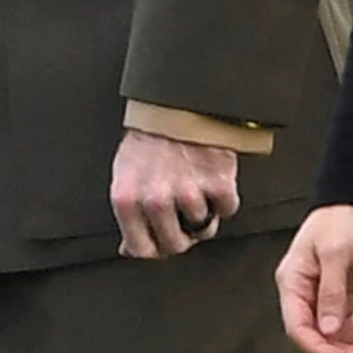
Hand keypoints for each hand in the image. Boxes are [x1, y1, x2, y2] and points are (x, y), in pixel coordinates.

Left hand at [111, 128, 243, 259]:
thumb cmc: (150, 138)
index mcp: (127, 200)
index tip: (161, 241)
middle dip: (181, 236)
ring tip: (196, 189)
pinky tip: (212, 180)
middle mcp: (155, 200)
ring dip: (203, 215)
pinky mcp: (218, 183)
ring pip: (203, 229)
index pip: (141, 249)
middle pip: (174, 245)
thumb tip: (129, 248)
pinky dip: (224, 199)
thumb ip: (128, 214)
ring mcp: (188, 193)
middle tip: (182, 217)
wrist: (181, 103)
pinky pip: (227, 210)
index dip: (155, 248)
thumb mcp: (125, 175)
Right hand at [278, 204, 352, 352]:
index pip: (298, 328)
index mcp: (292, 284)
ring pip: (332, 338)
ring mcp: (320, 299)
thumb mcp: (336, 254)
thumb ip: (331, 293)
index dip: (318, 349)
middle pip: (316, 338)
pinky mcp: (338, 299)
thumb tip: (327, 332)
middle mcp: (302, 296)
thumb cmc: (341, 222)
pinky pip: (344, 329)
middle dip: (343, 352)